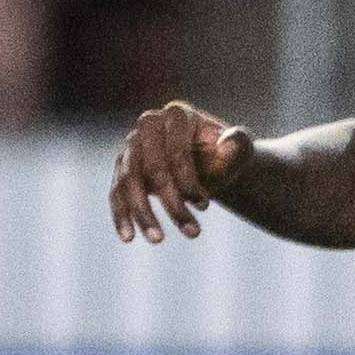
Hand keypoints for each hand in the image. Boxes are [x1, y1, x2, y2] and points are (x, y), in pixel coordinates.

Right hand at [109, 100, 251, 242]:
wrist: (212, 165)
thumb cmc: (226, 156)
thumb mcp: (238, 150)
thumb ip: (239, 143)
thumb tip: (228, 142)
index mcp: (176, 114)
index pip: (174, 150)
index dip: (188, 180)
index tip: (205, 206)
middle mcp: (147, 126)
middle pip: (150, 168)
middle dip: (170, 202)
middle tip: (192, 233)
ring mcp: (130, 148)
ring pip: (128, 183)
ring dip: (143, 214)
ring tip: (159, 239)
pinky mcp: (121, 171)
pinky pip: (116, 194)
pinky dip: (121, 216)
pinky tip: (128, 237)